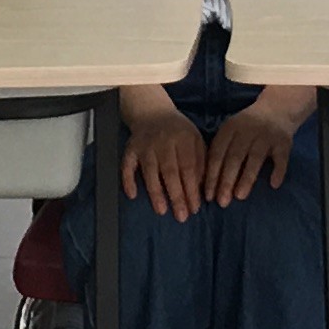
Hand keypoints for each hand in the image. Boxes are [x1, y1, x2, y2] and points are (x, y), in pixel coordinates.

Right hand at [121, 104, 208, 223]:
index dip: (191, 189)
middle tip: (181, 216)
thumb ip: (200, 161)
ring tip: (161, 211)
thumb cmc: (178, 131)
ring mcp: (145, 145)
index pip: (188, 167)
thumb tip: (202, 189)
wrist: (152, 111)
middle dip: (176, 196)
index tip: (195, 208)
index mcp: (183, 138)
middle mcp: (163, 141)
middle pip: (170, 171)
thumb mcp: (195, 139)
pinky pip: (127, 165)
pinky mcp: (130, 149)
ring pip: (150, 171)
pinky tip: (132, 195)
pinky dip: (128, 179)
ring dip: (155, 192)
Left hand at [204, 90, 309, 204]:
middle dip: (227, 181)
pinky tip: (273, 185)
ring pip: (255, 158)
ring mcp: (266, 135)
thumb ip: (220, 151)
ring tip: (239, 197)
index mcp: (230, 128)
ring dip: (247, 178)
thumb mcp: (230, 131)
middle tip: (222, 202)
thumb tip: (206, 183)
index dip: (212, 175)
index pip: (217, 153)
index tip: (208, 196)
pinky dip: (278, 171)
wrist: (276, 109)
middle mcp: (247, 130)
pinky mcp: (284, 142)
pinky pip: (281, 158)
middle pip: (235, 157)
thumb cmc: (246, 127)